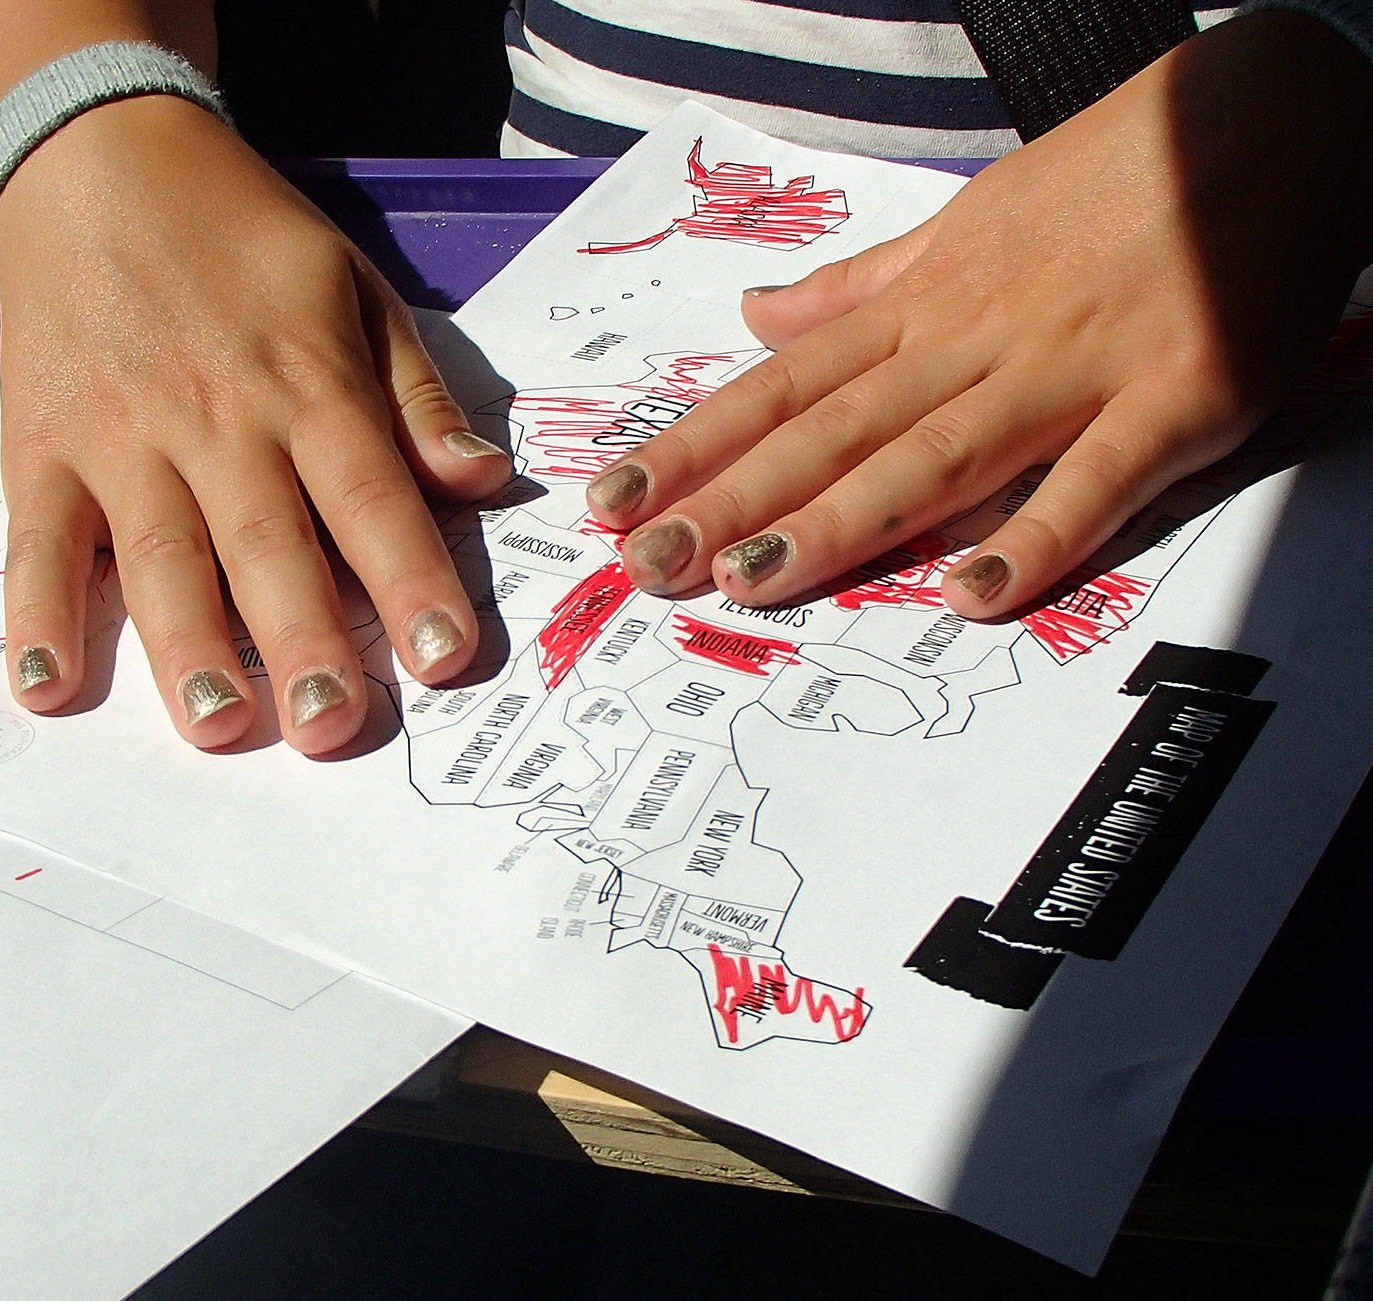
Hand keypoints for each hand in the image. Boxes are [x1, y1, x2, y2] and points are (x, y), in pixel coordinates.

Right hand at [0, 96, 511, 751]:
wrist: (98, 160)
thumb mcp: (354, 287)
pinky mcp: (43, 447)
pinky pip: (39, 540)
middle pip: (266, 543)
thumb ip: (415, 394)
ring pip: (158, 555)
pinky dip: (38, 613)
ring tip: (220, 724)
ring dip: (187, 645)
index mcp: (306, 383)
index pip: (368, 495)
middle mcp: (216, 420)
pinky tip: (47, 686)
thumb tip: (482, 481)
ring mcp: (121, 437)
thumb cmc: (242, 236)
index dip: (409, 577)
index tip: (446, 656)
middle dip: (303, 640)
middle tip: (334, 728)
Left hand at [585, 9, 1372, 614]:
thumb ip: (861, 287)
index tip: (614, 500)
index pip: (784, 386)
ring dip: (839, 521)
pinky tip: (970, 596)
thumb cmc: (1113, 176)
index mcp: (924, 306)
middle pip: (832, 431)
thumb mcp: (965, 222)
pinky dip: (1037, 536)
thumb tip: (757, 312)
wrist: (1273, 116)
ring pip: (933, 454)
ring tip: (752, 582)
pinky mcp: (1174, 398)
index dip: (697, 445)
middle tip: (647, 565)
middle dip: (732, 500)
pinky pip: (1096, 477)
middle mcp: (975, 340)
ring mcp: (1070, 369)